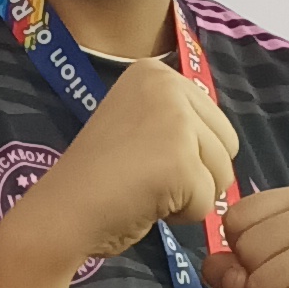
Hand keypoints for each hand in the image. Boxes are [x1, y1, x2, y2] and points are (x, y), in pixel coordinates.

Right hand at [12, 58, 238, 271]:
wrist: (62, 210)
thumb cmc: (96, 175)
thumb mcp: (139, 124)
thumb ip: (176, 120)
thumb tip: (220, 144)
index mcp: (156, 72)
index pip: (214, 122)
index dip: (187, 153)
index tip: (142, 156)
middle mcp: (169, 85)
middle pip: (226, 145)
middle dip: (196, 173)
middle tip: (146, 176)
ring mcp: (177, 122)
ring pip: (222, 174)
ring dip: (189, 195)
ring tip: (145, 189)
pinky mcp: (181, 162)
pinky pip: (208, 202)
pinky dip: (181, 215)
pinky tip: (145, 203)